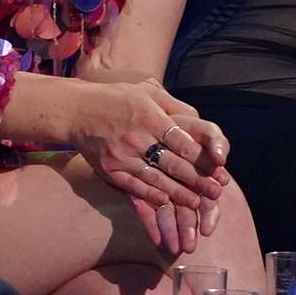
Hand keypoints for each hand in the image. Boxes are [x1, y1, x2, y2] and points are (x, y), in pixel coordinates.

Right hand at [71, 79, 231, 256]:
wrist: (76, 110)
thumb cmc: (117, 98)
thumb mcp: (147, 91)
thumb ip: (174, 105)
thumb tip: (198, 118)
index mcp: (150, 117)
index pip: (182, 141)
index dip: (202, 157)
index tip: (218, 169)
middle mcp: (138, 138)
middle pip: (173, 164)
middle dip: (197, 180)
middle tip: (216, 192)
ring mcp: (122, 156)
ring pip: (156, 179)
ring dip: (178, 194)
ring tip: (197, 203)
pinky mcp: (109, 169)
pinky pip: (133, 186)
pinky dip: (150, 195)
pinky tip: (165, 202)